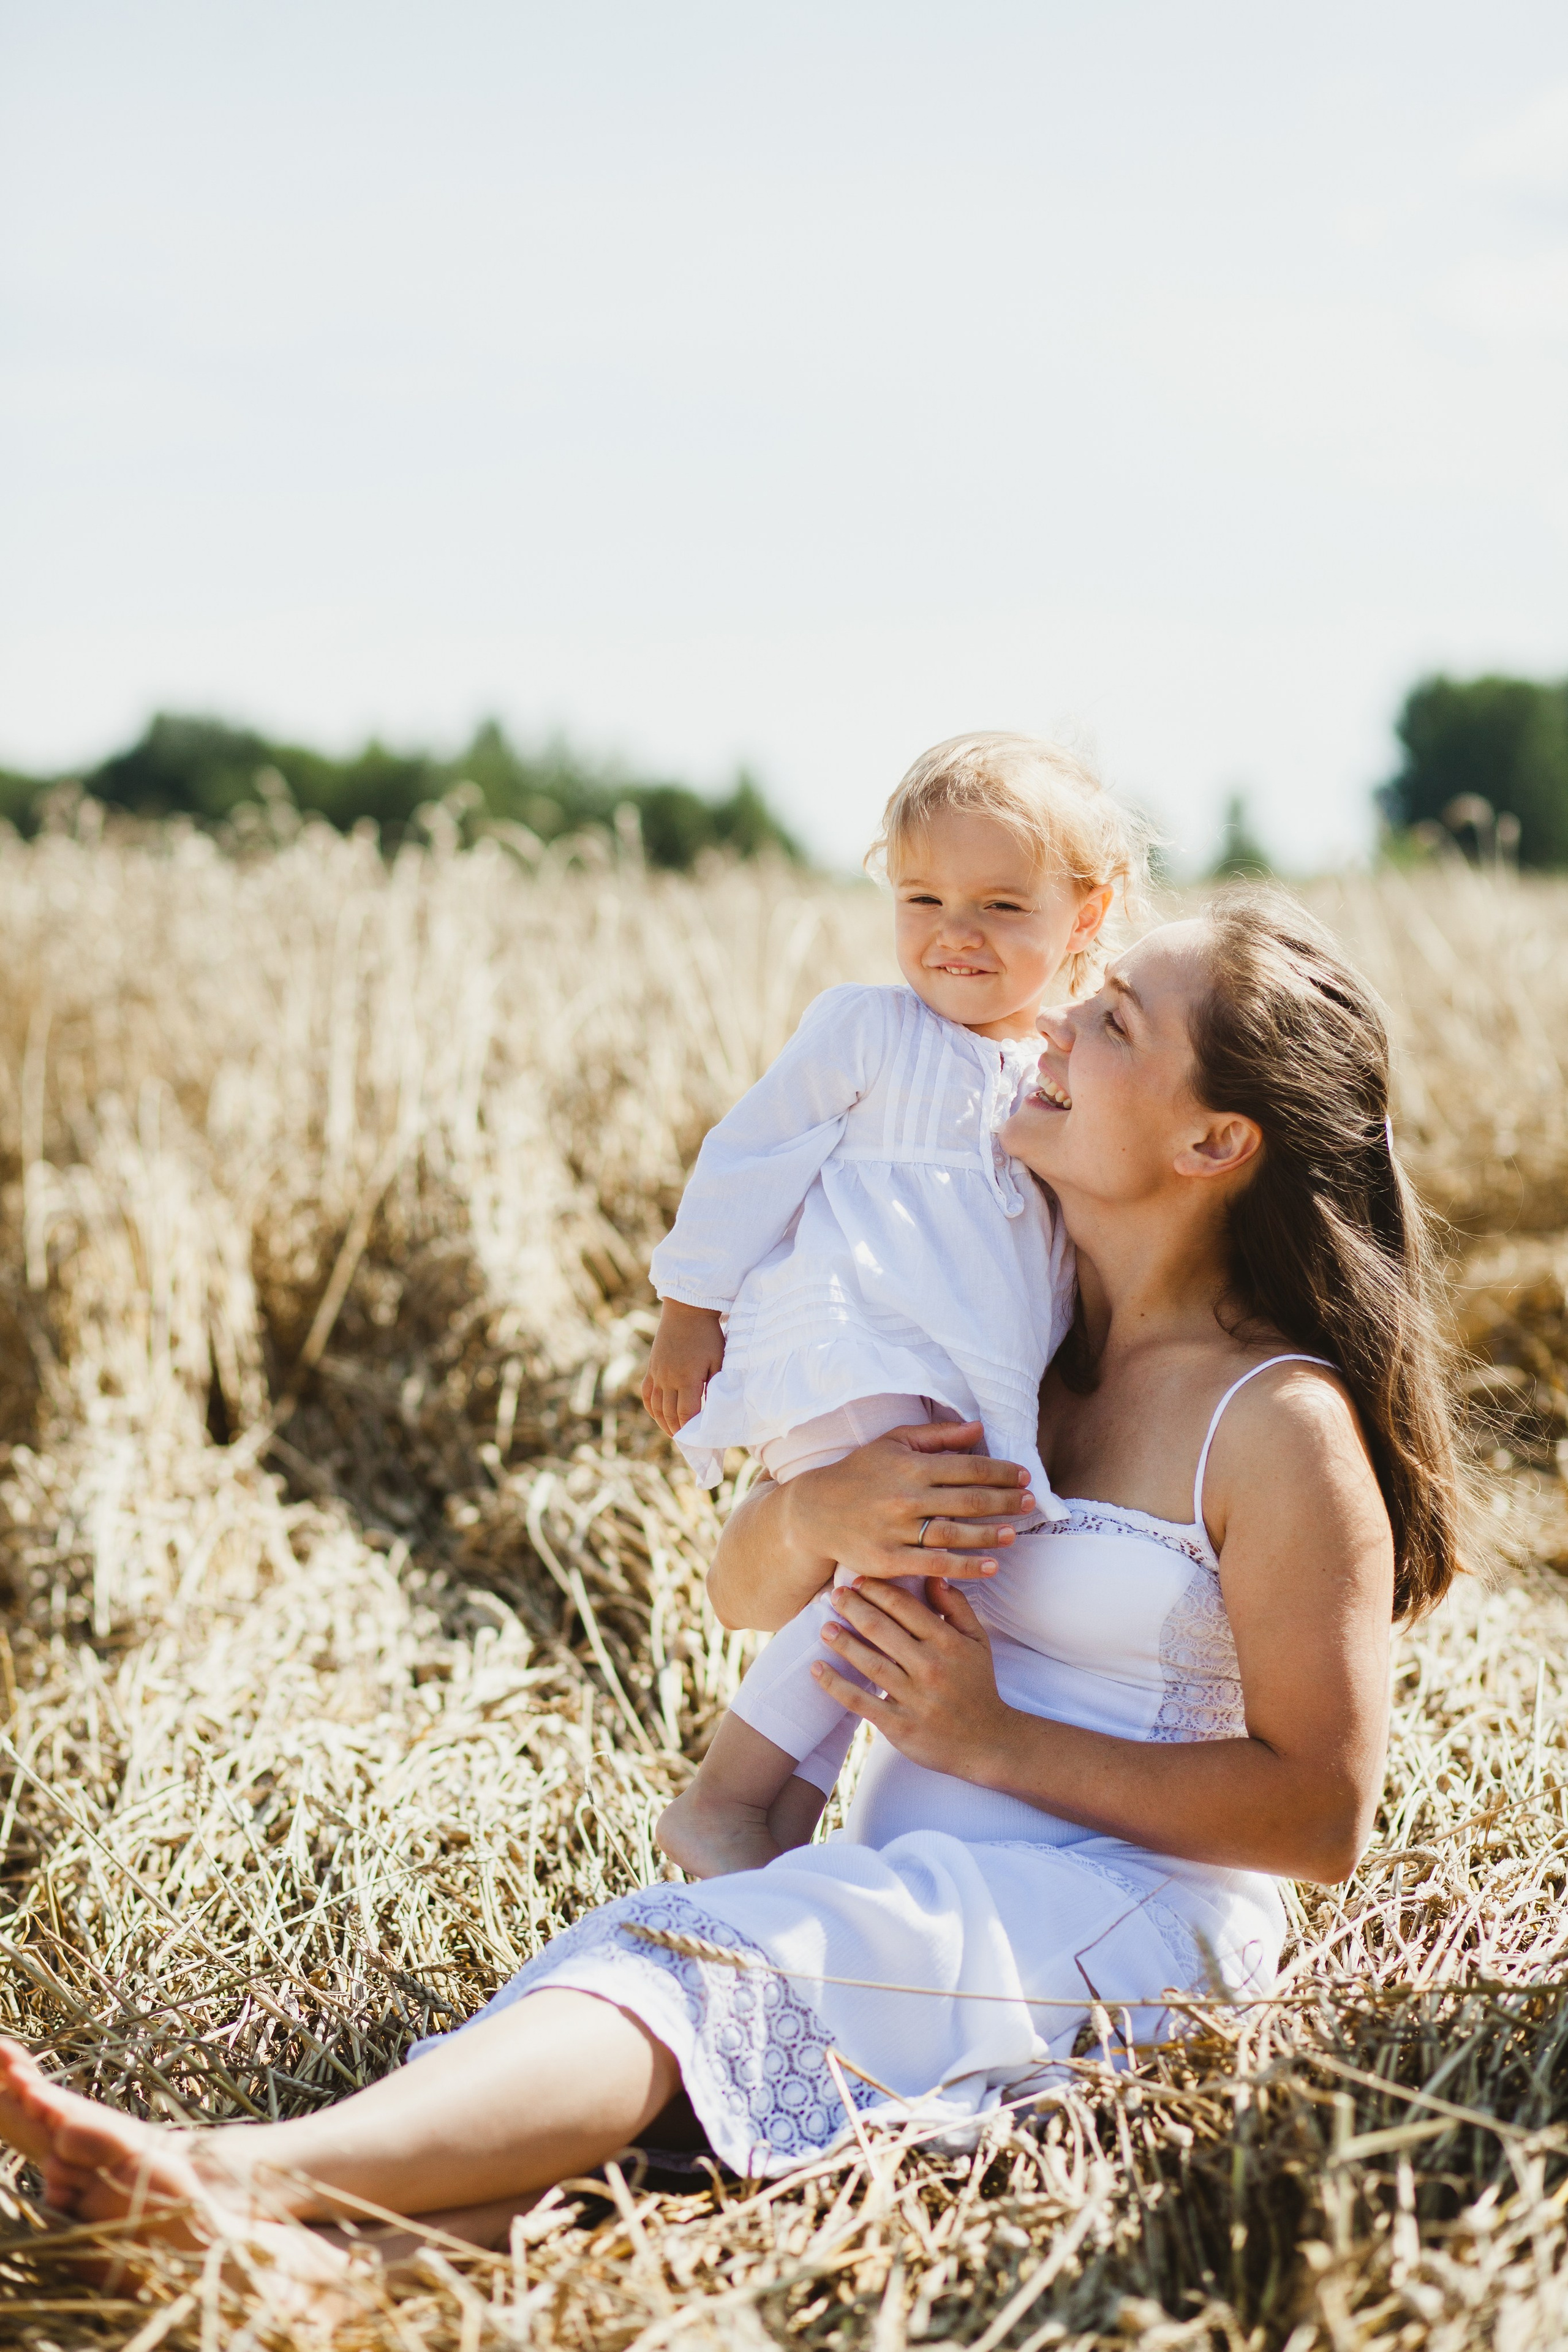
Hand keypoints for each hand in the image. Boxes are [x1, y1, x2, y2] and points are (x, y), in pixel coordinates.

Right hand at [642, 1300, 725, 1435]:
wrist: (686, 1310)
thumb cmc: (708, 1334)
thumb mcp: (718, 1359)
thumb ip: (715, 1385)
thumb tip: (712, 1408)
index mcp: (687, 1379)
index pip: (686, 1414)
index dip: (690, 1430)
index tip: (698, 1440)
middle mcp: (668, 1379)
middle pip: (670, 1414)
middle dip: (678, 1431)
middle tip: (688, 1442)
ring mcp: (657, 1374)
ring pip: (656, 1407)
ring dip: (664, 1423)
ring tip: (674, 1433)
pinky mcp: (652, 1367)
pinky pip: (646, 1393)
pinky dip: (651, 1408)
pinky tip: (658, 1415)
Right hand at [782, 1421, 1036, 1583]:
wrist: (814, 1512)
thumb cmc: (859, 1473)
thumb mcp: (893, 1443)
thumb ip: (937, 1436)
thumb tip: (978, 1428)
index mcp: (910, 1465)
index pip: (968, 1467)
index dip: (1001, 1472)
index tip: (1023, 1477)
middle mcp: (906, 1497)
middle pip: (969, 1501)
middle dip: (1005, 1501)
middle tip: (1030, 1503)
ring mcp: (897, 1531)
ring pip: (956, 1534)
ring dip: (991, 1535)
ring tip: (1014, 1534)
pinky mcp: (889, 1560)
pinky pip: (935, 1565)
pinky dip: (965, 1567)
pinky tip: (990, 1566)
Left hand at [811, 1577, 1014, 1777]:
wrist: (988, 1742)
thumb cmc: (978, 1685)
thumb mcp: (977, 1641)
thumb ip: (956, 1607)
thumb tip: (933, 1575)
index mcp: (948, 1643)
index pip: (905, 1607)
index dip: (878, 1590)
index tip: (858, 1579)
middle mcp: (930, 1667)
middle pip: (882, 1630)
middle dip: (854, 1607)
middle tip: (834, 1594)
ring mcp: (914, 1698)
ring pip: (870, 1664)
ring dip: (843, 1643)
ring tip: (824, 1627)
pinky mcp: (899, 1726)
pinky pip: (861, 1703)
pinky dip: (836, 1686)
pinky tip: (818, 1670)